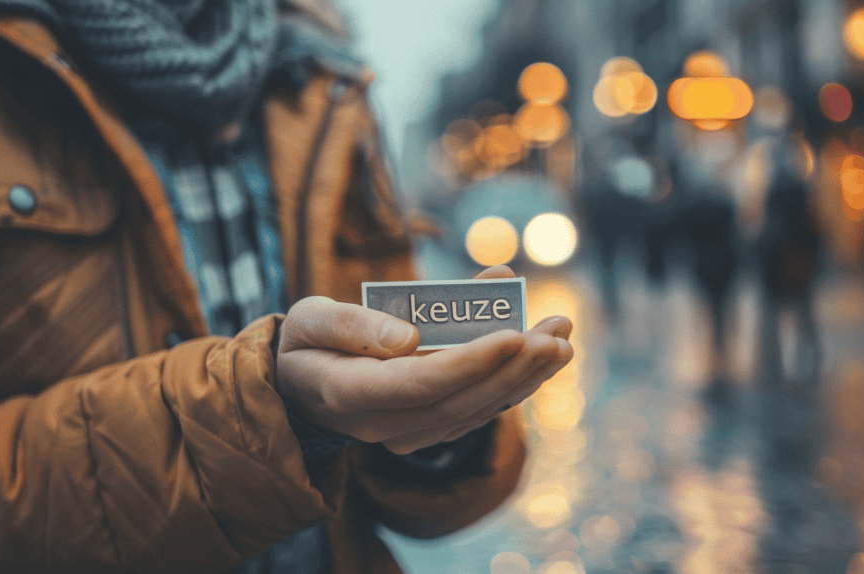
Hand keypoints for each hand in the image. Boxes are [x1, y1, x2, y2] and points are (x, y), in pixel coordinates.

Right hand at [276, 265, 573, 453]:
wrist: (300, 383)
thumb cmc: (306, 342)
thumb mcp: (310, 320)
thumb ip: (353, 325)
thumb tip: (410, 338)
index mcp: (349, 394)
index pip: (420, 383)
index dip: (470, 362)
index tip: (515, 335)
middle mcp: (383, 425)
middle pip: (460, 402)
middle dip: (514, 368)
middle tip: (559, 334)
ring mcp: (407, 434)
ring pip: (475, 411)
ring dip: (525, 377)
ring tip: (563, 338)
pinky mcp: (427, 429)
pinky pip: (475, 411)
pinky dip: (512, 384)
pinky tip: (542, 357)